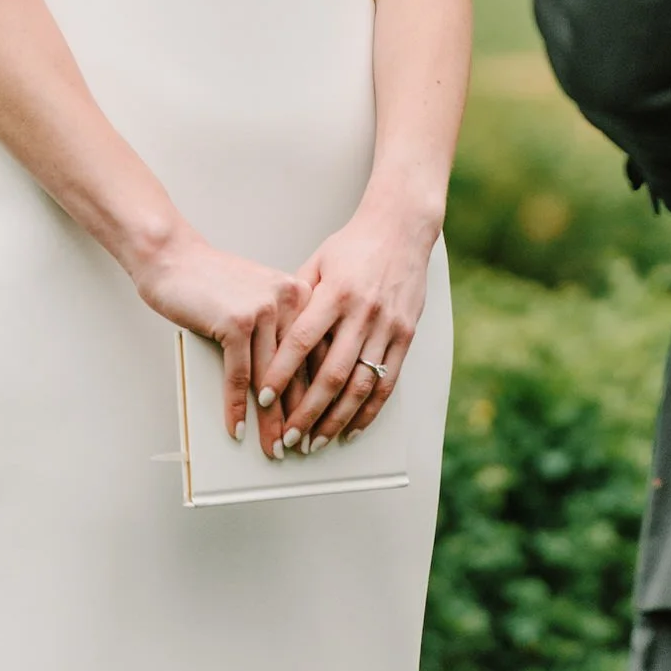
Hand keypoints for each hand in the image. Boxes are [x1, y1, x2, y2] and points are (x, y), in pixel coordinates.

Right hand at [130, 230, 306, 457]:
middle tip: (302, 445)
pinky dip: (237, 406)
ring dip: (270, 420)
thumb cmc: (216, 283)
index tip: (321, 422)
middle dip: (299, 414)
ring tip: (273, 447)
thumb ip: (279, 329)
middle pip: (299, 369)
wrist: (176, 260)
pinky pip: (239, 375)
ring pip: (271, 378)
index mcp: (300, 293)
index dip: (320, 392)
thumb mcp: (259, 299)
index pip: (318, 351)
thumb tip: (291, 382)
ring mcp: (263, 309)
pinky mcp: (236, 321)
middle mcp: (289, 298)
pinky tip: (237, 428)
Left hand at [259, 189, 437, 453]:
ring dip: (337, 421)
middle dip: (308, 413)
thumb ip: (299, 300)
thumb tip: (272, 338)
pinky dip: (369, 412)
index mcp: (336, 292)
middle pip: (332, 374)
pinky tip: (352, 430)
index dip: (282, 373)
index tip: (264, 398)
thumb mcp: (318, 263)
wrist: (402, 227)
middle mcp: (363, 312)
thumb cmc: (353, 244)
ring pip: (361, 385)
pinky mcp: (406, 335)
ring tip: (316, 443)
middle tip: (288, 439)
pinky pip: (387, 382)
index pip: (303, 341)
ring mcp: (388, 326)